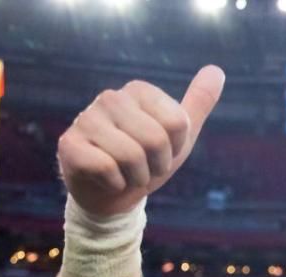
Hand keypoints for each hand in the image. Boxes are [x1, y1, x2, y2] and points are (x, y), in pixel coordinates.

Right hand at [58, 67, 225, 218]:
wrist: (112, 196)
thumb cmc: (146, 163)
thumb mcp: (178, 137)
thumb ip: (196, 104)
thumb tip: (216, 71)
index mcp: (138, 90)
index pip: (177, 123)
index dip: (174, 148)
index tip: (161, 153)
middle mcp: (110, 98)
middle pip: (155, 140)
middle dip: (156, 166)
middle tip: (144, 168)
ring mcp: (86, 119)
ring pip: (131, 156)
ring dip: (136, 178)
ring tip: (126, 174)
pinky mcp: (69, 144)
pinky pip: (106, 169)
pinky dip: (115, 184)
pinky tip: (106, 179)